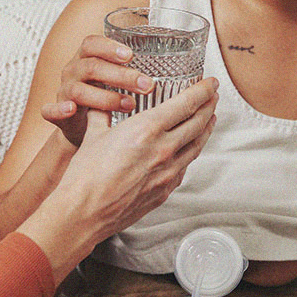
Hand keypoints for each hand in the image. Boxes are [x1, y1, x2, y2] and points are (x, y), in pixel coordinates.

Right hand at [24, 77, 217, 272]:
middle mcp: (163, 149)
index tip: (210, 83)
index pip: (186, 104)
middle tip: (213, 97)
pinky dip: (190, 154)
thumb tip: (102, 106)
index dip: (203, 91)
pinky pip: (184, 167)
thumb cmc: (85, 175)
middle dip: (209, 107)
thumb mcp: (93, 135)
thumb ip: (102, 115)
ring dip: (205, 130)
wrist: (84, 213)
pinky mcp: (164, 191)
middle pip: (198, 123)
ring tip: (209, 119)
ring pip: (196, 146)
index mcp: (147, 129)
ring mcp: (167, 173)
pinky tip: (188, 149)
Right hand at [40, 34, 155, 146]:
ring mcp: (63, 92)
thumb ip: (137, 72)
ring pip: (77, 88)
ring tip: (130, 105)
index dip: (109, 47)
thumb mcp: (121, 83)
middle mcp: (73, 71)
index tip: (131, 55)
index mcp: (87, 58)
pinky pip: (50, 109)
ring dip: (104, 96)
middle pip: (92, 66)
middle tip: (147, 85)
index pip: (92, 43)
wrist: (84, 132)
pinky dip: (59, 109)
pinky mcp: (55, 114)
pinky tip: (71, 109)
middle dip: (121, 75)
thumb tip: (179, 69)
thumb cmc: (107, 101)